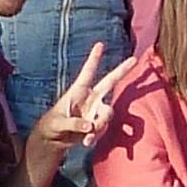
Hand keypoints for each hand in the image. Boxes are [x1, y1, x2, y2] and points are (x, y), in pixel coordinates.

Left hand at [26, 47, 127, 167]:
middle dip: (123, 70)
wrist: (53, 140)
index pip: (88, 71)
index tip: (100, 44)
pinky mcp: (97, 124)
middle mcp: (91, 98)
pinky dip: (95, 136)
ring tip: (87, 137)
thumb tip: (90, 126)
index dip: (94, 58)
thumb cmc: (51, 125)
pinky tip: (86, 143)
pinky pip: (103, 129)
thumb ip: (74, 123)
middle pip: (110, 81)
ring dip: (100, 125)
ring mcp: (96, 110)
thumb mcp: (58, 123)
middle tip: (135, 59)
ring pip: (108, 112)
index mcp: (78, 90)